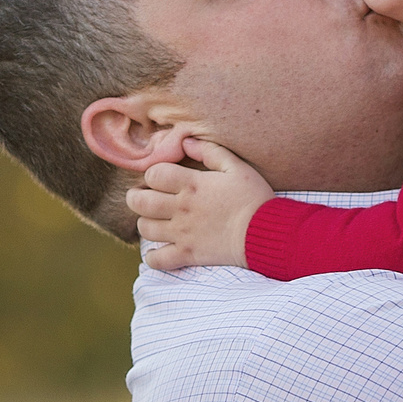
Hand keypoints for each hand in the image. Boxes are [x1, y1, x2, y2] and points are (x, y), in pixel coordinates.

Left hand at [128, 138, 274, 271]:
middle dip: (135, 197)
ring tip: (154, 221)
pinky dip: (153, 257)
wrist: (267, 232)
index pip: (153, 174)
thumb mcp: (237, 166)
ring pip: (145, 229)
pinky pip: (157, 260)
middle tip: (142, 197)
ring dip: (145, 223)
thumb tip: (185, 141)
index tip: (160, 178)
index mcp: (192, 184)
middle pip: (140, 202)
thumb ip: (209, 151)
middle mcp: (182, 208)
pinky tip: (160, 249)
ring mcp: (182, 233)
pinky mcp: (188, 254)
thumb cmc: (254, 197)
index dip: (152, 174)